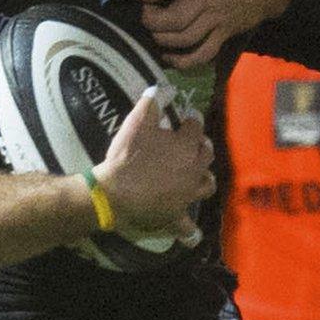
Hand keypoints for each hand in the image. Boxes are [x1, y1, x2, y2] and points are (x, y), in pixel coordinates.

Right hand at [92, 84, 215, 237]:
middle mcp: (193, 169)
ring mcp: (187, 194)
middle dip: (201, 146)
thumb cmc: (126, 156)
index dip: (191, 120)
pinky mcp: (176, 215)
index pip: (195, 126)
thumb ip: (151, 103)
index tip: (186, 118)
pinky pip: (187, 226)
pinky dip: (189, 228)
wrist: (113, 193)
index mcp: (185, 146)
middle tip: (192, 143)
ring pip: (206, 184)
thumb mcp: (137, 123)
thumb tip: (163, 88)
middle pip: (206, 154)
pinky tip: (190, 231)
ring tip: (196, 175)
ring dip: (203, 177)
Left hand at [139, 0, 294, 67]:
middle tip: (142, 14)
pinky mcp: (226, 31)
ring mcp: (217, 17)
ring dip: (163, 38)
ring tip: (152, 31)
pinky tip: (170, 57)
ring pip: (184, 37)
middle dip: (150, 20)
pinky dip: (184, 60)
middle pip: (171, 18)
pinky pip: (204, 53)